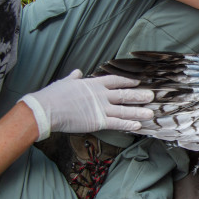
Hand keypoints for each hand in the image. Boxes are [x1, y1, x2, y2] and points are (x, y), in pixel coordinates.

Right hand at [19, 70, 153, 140]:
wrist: (46, 109)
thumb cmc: (53, 96)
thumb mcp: (65, 82)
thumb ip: (74, 78)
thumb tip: (77, 72)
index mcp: (93, 84)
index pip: (115, 80)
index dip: (128, 81)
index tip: (138, 81)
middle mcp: (100, 95)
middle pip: (124, 94)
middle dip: (139, 95)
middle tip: (152, 96)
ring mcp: (100, 108)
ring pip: (124, 110)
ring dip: (138, 112)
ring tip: (151, 113)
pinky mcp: (98, 122)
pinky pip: (117, 123)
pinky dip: (128, 124)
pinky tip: (137, 126)